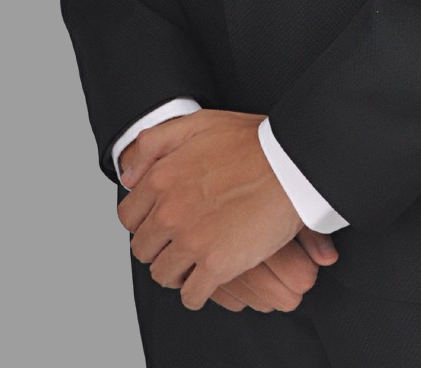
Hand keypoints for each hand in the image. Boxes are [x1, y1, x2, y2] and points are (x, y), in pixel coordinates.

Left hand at [116, 109, 315, 309]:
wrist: (292, 164)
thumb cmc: (252, 142)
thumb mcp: (198, 124)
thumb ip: (153, 144)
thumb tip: (128, 176)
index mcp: (162, 178)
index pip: (129, 217)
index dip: (145, 222)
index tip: (162, 224)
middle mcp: (170, 211)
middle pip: (143, 249)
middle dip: (159, 247)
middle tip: (180, 242)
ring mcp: (192, 240)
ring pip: (163, 275)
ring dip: (176, 272)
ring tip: (195, 262)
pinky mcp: (217, 264)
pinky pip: (191, 296)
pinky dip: (197, 293)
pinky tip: (210, 278)